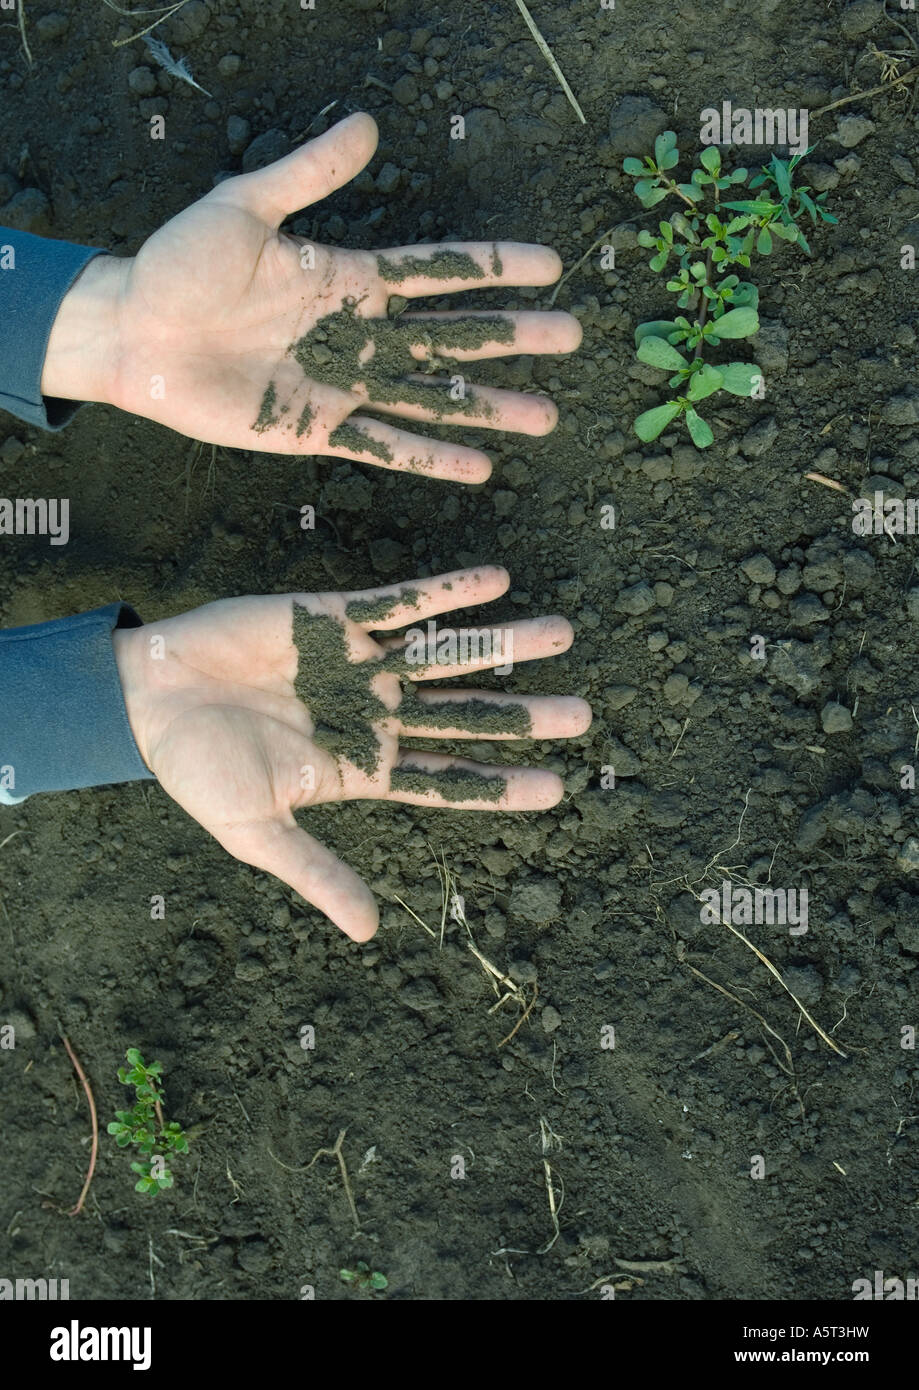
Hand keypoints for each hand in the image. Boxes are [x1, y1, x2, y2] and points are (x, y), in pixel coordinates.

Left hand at [43, 112, 579, 482]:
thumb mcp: (244, 207)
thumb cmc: (180, 263)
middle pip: (452, 335)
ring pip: (432, 396)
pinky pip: (385, 445)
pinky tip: (479, 468)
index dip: (493, 266)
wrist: (135, 333)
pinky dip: (430, 458)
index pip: (437, 271)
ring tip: (546, 416)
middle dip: (512, 336)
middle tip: (571, 338)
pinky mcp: (316, 429)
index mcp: (347, 277)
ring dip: (488, 407)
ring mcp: (342, 384)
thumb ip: (308, 174)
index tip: (550, 265)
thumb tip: (369, 125)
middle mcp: (357, 334)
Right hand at [113, 567, 590, 938]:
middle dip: (522, 715)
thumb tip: (369, 933)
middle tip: (584, 715)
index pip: (446, 780)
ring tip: (563, 633)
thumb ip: (316, 873)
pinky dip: (448, 591)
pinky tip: (498, 580)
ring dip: (504, 644)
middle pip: (465, 715)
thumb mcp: (255, 832)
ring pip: (449, 653)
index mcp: (361, 769)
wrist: (149, 697)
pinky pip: (403, 602)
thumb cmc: (197, 769)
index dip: (500, 785)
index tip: (558, 788)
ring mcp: (360, 664)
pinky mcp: (335, 618)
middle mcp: (374, 715)